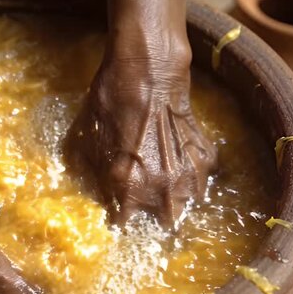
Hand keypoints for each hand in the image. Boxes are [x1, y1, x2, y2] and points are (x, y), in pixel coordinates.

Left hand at [64, 52, 216, 227]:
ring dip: (176, 198)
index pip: (125, 222)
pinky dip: (192, 176)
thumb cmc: (110, 103)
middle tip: (145, 203)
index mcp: (129, 187)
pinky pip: (201, 179)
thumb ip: (94, 173)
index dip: (120, 218)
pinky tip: (181, 165)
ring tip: (166, 188)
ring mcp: (189, 173)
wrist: (147, 71)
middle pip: (164, 221)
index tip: (118, 214)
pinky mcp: (206, 156)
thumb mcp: (86, 140)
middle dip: (154, 215)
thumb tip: (101, 191)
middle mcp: (162, 188)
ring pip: (187, 203)